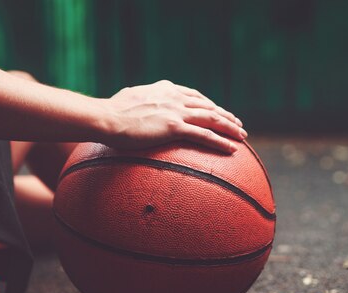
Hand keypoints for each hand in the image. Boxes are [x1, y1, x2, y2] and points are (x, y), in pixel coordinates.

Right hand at [105, 80, 246, 153]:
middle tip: (238, 124)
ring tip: (242, 136)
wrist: (105, 118)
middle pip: (207, 106)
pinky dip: (220, 142)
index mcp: (164, 89)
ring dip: (230, 127)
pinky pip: (204, 135)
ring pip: (211, 119)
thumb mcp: (128, 100)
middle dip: (225, 115)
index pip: (194, 96)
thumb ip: (139, 102)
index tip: (218, 111)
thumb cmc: (111, 113)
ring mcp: (176, 111)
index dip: (209, 104)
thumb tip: (133, 108)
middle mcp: (174, 97)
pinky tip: (232, 149)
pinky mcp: (174, 127)